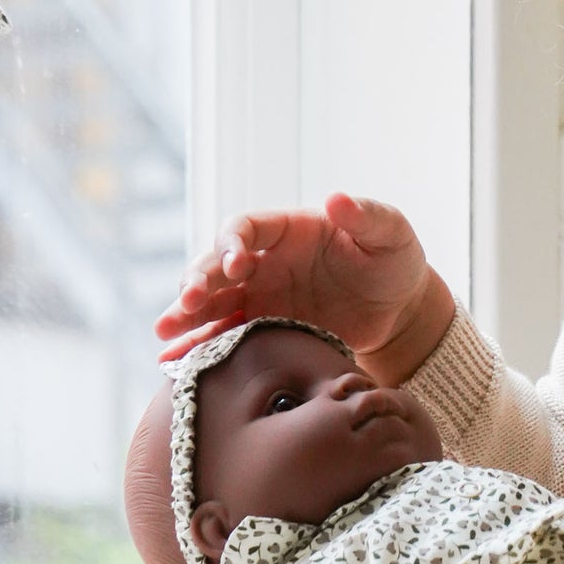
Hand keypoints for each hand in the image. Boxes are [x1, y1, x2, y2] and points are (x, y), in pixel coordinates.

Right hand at [155, 191, 454, 382]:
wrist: (399, 308)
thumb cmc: (393, 259)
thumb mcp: (389, 232)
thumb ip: (366, 216)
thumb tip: (337, 199)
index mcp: (287, 230)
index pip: (245, 227)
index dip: (232, 243)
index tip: (236, 266)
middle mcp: (264, 262)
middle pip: (216, 266)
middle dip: (198, 282)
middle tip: (185, 304)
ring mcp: (261, 297)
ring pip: (212, 304)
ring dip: (187, 317)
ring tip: (164, 336)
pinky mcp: (265, 331)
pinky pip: (225, 337)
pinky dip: (200, 349)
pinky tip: (174, 364)